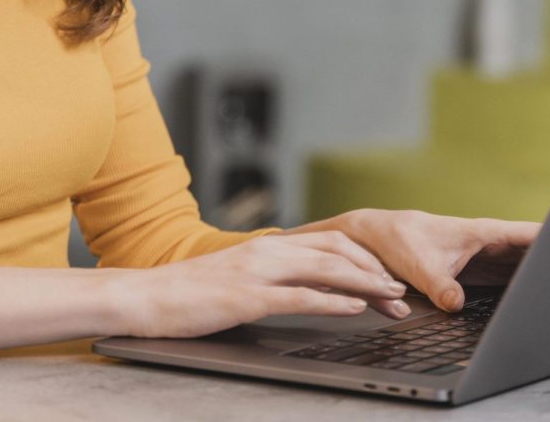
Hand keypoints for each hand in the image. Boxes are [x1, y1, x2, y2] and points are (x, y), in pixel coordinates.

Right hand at [109, 231, 411, 337]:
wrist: (147, 297)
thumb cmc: (190, 293)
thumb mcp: (239, 278)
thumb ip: (272, 278)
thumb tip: (307, 288)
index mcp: (267, 246)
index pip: (329, 242)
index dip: (363, 256)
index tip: (388, 274)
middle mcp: (268, 251)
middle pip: (336, 250)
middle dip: (374, 268)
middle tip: (402, 288)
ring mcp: (258, 272)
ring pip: (325, 269)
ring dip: (365, 283)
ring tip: (392, 297)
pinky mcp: (248, 296)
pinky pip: (300, 297)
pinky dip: (333, 301)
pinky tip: (355, 308)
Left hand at [285, 209, 539, 314]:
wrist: (377, 239)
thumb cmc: (398, 240)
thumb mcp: (417, 264)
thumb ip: (439, 285)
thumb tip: (458, 305)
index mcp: (483, 233)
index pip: (529, 234)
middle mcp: (490, 245)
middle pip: (534, 254)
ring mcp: (487, 260)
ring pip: (525, 268)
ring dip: (543, 277)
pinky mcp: (479, 275)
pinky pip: (511, 281)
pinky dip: (526, 288)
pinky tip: (537, 302)